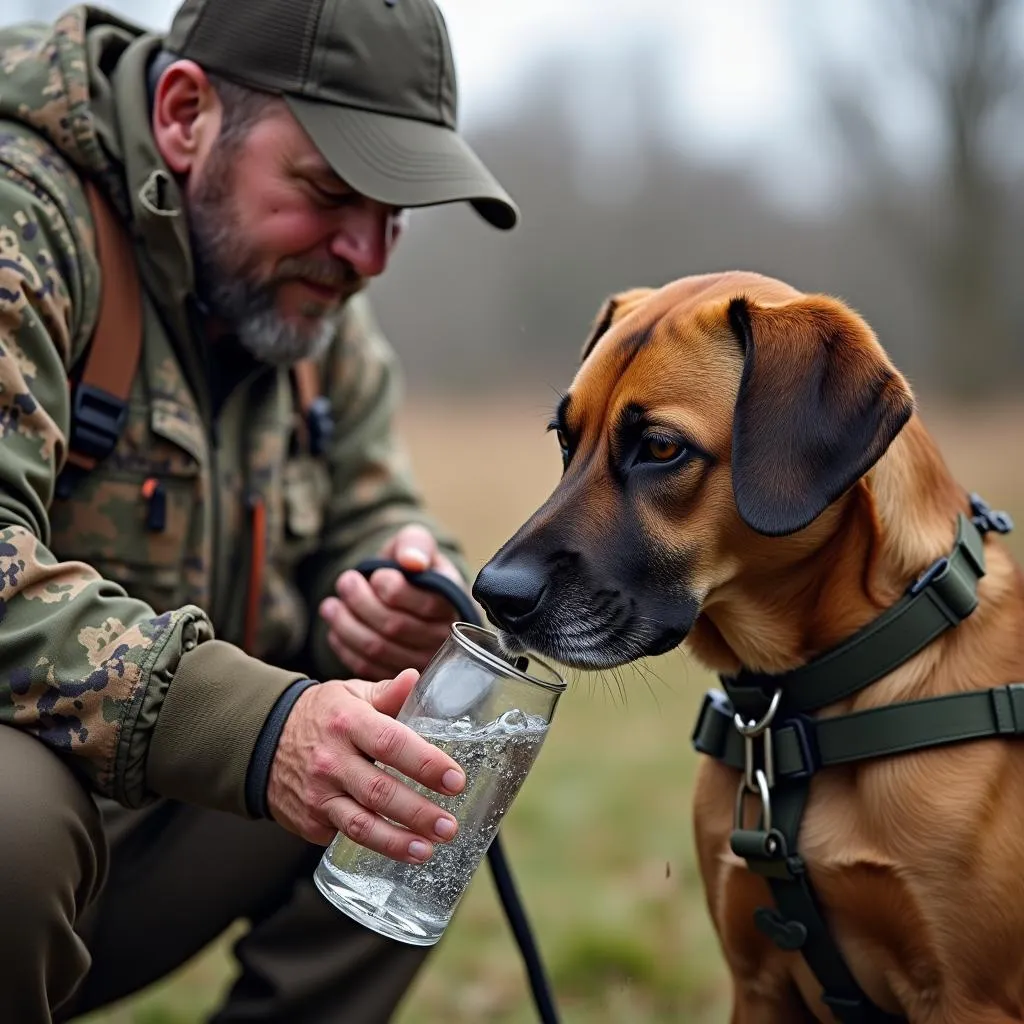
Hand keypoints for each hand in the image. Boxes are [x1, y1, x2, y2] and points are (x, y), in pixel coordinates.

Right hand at [267, 668, 465, 859]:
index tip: (455, 779)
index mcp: (348, 721)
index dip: (426, 764)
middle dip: (419, 813)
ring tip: (427, 850)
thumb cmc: (322, 715)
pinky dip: (373, 847)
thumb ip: (387, 693)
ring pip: (360, 825)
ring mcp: (318, 794)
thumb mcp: (351, 694)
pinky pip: (344, 836)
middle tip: (449, 825)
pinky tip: (400, 851)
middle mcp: (331, 760)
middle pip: (380, 791)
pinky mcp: (309, 820)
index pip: (391, 743)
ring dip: (397, 842)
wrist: (263, 739)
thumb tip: (416, 679)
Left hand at [319, 524, 465, 679]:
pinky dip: (344, 647)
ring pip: (377, 648)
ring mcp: (420, 660)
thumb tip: (412, 561)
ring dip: (346, 625)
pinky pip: (367, 667)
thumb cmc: (410, 568)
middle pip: (395, 626)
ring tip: (330, 605)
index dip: (390, 588)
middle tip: (345, 581)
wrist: (404, 593)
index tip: (376, 575)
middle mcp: (443, 637)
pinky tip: (334, 629)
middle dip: (362, 602)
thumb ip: (416, 543)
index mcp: (452, 602)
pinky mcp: (397, 675)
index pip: (422, 602)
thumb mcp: (415, 543)